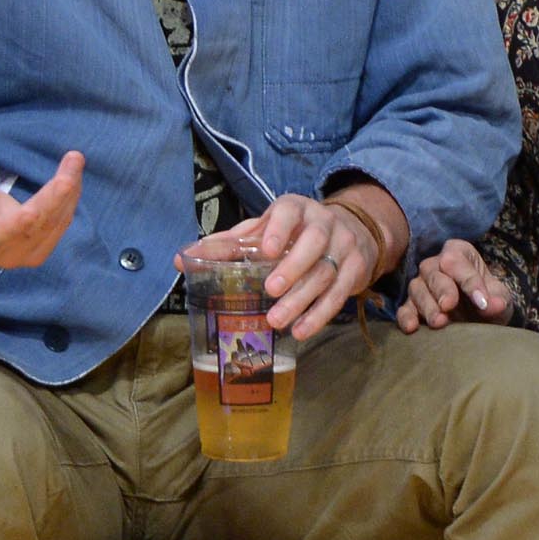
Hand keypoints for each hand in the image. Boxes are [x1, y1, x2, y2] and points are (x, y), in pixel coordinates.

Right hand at [0, 149, 84, 267]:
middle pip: (33, 231)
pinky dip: (69, 199)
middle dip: (55, 198)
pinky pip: (59, 225)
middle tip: (72, 163)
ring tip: (74, 161)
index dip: (17, 226)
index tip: (35, 209)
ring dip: (69, 194)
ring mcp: (21, 254)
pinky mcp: (38, 246)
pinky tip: (73, 174)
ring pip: (53, 227)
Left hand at [181, 195, 372, 339]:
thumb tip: (182, 259)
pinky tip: (302, 330)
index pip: (288, 212)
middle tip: (270, 291)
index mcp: (295, 209)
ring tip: (278, 321)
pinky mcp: (355, 270)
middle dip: (293, 267)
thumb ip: (227, 245)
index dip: (279, 228)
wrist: (351, 232)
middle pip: (313, 243)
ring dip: (302, 299)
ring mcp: (343, 246)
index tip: (268, 250)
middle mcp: (323, 223)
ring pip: (326, 272)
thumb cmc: (293, 234)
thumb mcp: (263, 232)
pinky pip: (340, 294)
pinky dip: (320, 315)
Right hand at [395, 240, 512, 331]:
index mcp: (458, 253)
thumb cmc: (488, 301)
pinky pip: (404, 308)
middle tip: (449, 306)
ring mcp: (421, 285)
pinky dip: (406, 318)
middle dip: (442, 290)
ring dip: (427, 306)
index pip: (457, 260)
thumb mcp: (500, 299)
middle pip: (432, 271)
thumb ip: (498, 300)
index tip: (481, 302)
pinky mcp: (412, 305)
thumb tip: (493, 305)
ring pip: (417, 289)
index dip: (469, 280)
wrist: (480, 319)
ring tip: (439, 322)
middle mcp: (435, 265)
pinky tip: (412, 328)